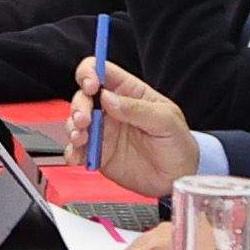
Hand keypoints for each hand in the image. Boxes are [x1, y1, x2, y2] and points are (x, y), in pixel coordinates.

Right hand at [69, 63, 197, 200]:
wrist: (177, 178)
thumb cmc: (177, 143)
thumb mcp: (166, 121)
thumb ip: (137, 109)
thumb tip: (108, 98)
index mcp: (129, 92)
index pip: (102, 71)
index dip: (90, 73)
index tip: (91, 86)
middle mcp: (112, 109)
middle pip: (83, 96)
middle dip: (79, 105)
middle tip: (85, 120)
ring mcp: (103, 131)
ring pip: (75, 121)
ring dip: (72, 128)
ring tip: (81, 138)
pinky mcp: (97, 153)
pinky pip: (77, 149)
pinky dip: (72, 152)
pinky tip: (77, 157)